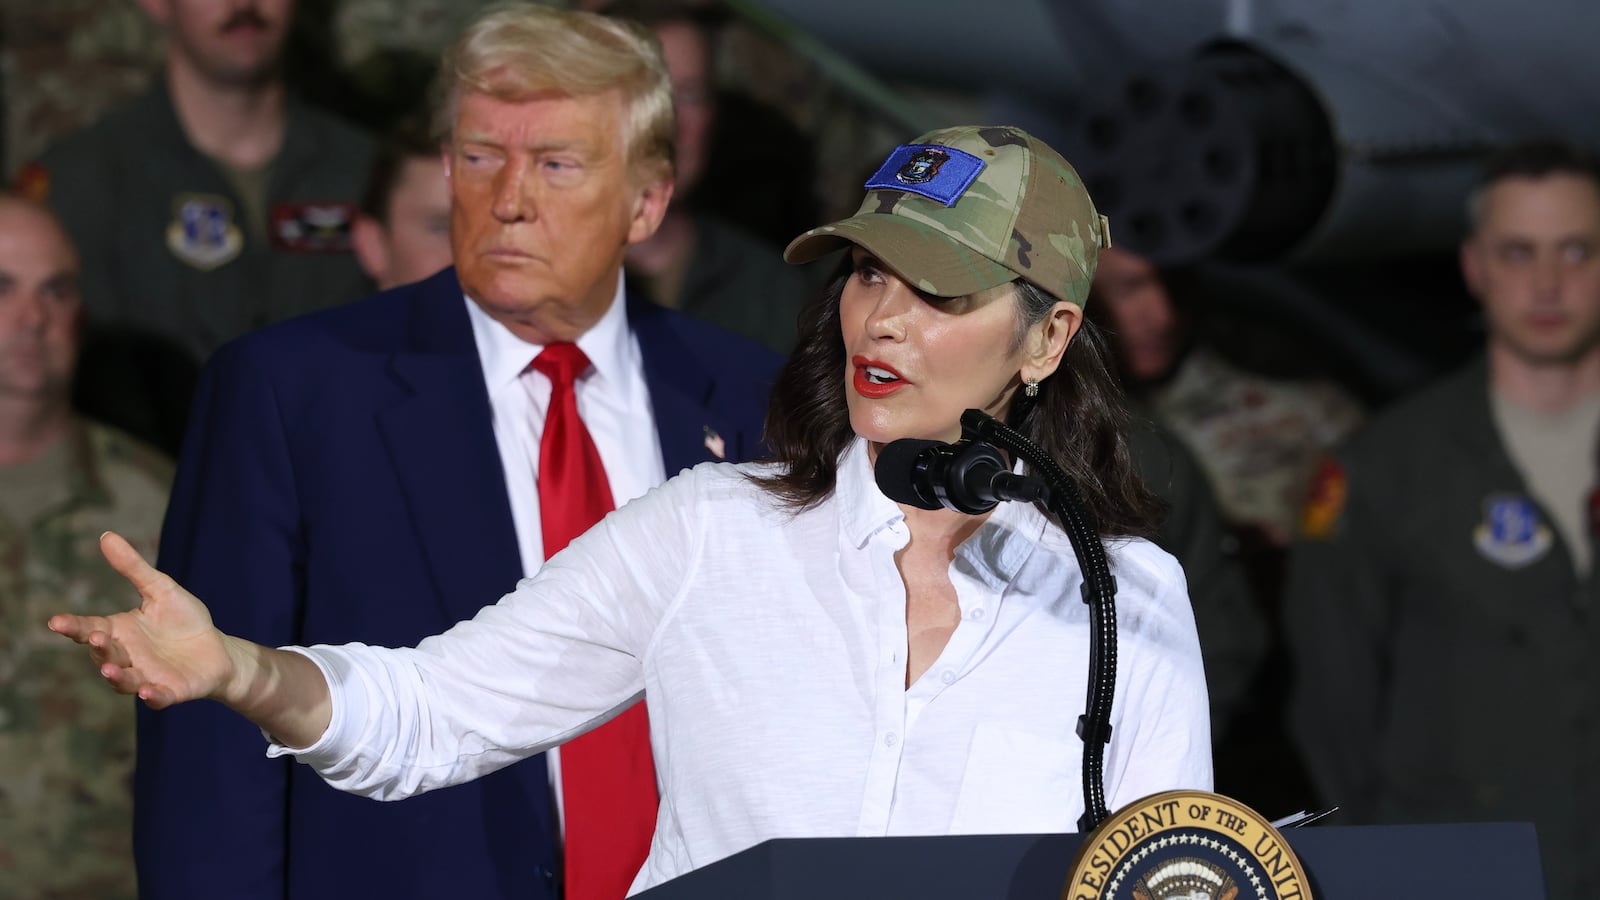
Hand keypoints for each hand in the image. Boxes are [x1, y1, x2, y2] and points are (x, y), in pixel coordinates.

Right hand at [48, 532, 238, 708]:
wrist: (218, 650)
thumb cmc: (184, 621)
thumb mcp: (161, 589)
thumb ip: (133, 568)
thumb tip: (106, 535)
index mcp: (119, 632)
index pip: (89, 628)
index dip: (72, 627)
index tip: (55, 621)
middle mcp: (126, 657)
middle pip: (104, 654)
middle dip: (98, 648)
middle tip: (95, 637)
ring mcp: (146, 677)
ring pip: (123, 680)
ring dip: (115, 676)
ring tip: (108, 669)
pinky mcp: (169, 692)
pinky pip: (157, 697)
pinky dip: (152, 696)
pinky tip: (148, 691)